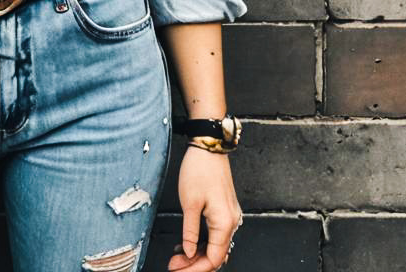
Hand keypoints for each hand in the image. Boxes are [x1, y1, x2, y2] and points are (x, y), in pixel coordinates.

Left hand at [166, 146, 242, 271]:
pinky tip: (187, 242)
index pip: (213, 259)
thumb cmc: (199, 169)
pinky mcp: (224, 209)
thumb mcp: (189, 203)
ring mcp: (229, 215)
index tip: (177, 270)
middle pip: (216, 255)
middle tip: (174, 264)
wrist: (208, 146)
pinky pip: (216, 233)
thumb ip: (190, 231)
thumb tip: (188, 252)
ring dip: (197, 253)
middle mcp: (232, 221)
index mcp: (225, 223)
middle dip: (194, 263)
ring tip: (177, 255)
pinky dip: (202, 241)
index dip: (195, 269)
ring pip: (216, 245)